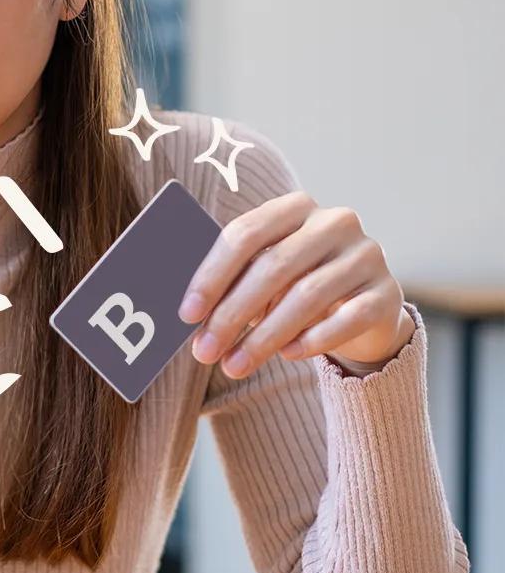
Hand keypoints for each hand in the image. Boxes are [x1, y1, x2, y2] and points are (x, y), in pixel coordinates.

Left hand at [179, 190, 413, 378]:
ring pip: (306, 297)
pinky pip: (348, 318)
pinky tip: (287, 356)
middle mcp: (334, 222)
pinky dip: (313, 340)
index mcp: (294, 207)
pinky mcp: (387, 293)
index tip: (187, 314)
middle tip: (204, 351)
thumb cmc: (296, 285)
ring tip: (233, 366)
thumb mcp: (265, 274)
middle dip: (232, 314)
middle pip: (273, 267)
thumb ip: (234, 281)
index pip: (245, 234)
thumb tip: (191, 313)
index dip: (212, 275)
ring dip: (264, 337)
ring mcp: (366, 255)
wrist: (363, 308)